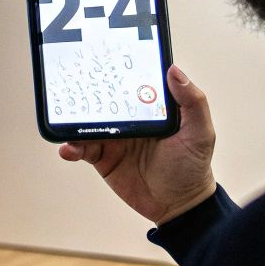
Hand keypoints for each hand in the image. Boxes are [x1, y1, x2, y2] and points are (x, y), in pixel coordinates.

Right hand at [57, 64, 216, 225]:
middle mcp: (130, 120)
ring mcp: (115, 139)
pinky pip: (83, 149)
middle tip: (74, 86)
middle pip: (105, 100)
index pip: (132, 84)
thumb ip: (192, 102)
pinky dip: (72, 148)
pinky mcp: (104, 158)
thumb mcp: (200, 132)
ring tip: (65, 119)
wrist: (178, 206)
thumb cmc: (193, 167)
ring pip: (89, 123)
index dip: (119, 72)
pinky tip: (68, 148)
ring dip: (75, 120)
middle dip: (89, 92)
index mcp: (151, 108)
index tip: (104, 59)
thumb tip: (174, 70)